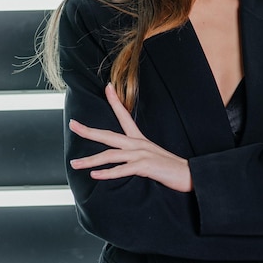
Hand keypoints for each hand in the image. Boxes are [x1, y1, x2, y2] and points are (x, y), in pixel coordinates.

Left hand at [69, 83, 192, 191]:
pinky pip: (122, 169)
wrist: (190, 174)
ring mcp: (142, 154)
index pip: (124, 115)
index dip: (115, 101)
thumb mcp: (152, 155)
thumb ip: (137, 155)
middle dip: (88, 131)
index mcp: (139, 139)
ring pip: (110, 154)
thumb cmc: (170, 167)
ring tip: (75, 163)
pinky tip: (95, 175)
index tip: (107, 87)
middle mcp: (139, 143)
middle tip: (72, 125)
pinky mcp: (145, 166)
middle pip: (108, 135)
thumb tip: (123, 158)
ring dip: (90, 160)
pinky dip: (107, 173)